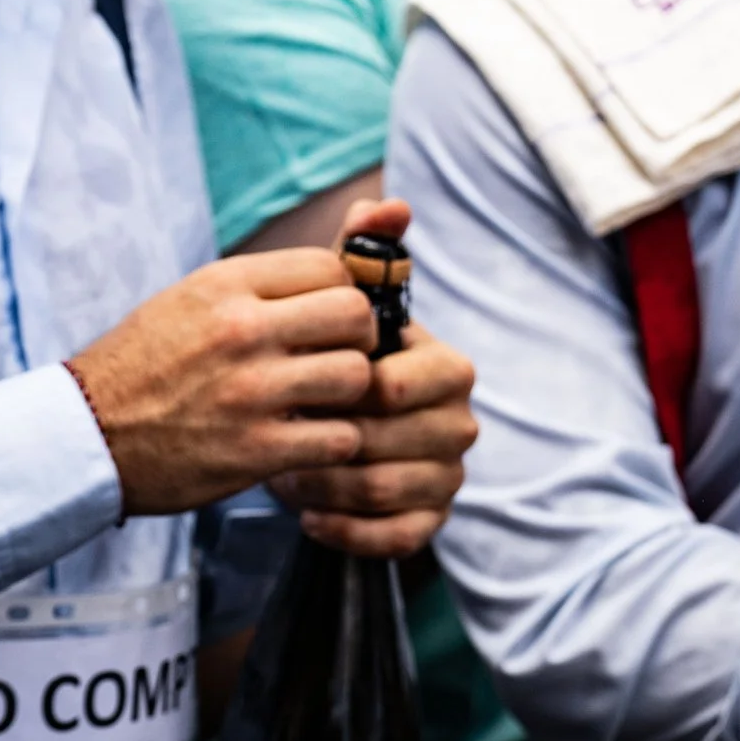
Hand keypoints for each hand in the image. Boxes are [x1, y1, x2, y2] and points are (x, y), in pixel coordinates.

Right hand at [72, 250, 377, 516]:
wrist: (82, 436)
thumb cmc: (147, 362)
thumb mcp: (197, 299)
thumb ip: (270, 281)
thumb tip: (359, 237)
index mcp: (226, 285)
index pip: (331, 267)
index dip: (343, 294)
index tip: (329, 320)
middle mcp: (240, 330)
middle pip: (356, 316)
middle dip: (360, 339)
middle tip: (338, 359)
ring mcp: (249, 392)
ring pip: (356, 377)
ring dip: (351, 395)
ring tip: (324, 402)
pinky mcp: (253, 451)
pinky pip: (339, 439)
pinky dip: (335, 444)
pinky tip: (311, 441)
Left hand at [267, 198, 477, 557]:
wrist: (307, 439)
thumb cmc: (321, 367)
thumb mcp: (335, 309)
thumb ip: (360, 257)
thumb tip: (386, 204)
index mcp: (447, 367)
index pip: (414, 380)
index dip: (359, 387)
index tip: (308, 384)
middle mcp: (459, 422)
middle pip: (401, 438)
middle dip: (334, 437)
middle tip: (282, 432)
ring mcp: (447, 475)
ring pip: (389, 487)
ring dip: (325, 481)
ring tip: (280, 470)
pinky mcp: (428, 523)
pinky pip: (397, 537)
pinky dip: (347, 528)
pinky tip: (307, 514)